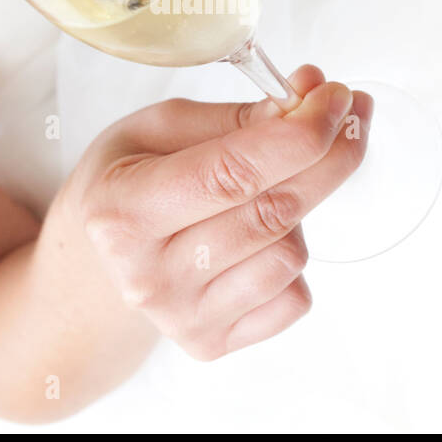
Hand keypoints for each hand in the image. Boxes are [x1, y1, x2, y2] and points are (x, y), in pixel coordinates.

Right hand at [69, 66, 371, 360]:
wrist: (91, 267)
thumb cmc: (126, 183)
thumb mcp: (156, 130)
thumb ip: (235, 117)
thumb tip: (310, 97)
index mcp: (123, 212)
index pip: (232, 174)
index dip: (298, 135)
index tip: (336, 97)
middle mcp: (149, 276)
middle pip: (272, 211)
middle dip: (327, 155)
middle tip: (350, 114)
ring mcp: (181, 319)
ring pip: (290, 254)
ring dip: (298, 209)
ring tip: (265, 190)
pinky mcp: (211, 345)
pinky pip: (293, 298)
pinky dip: (290, 260)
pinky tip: (258, 239)